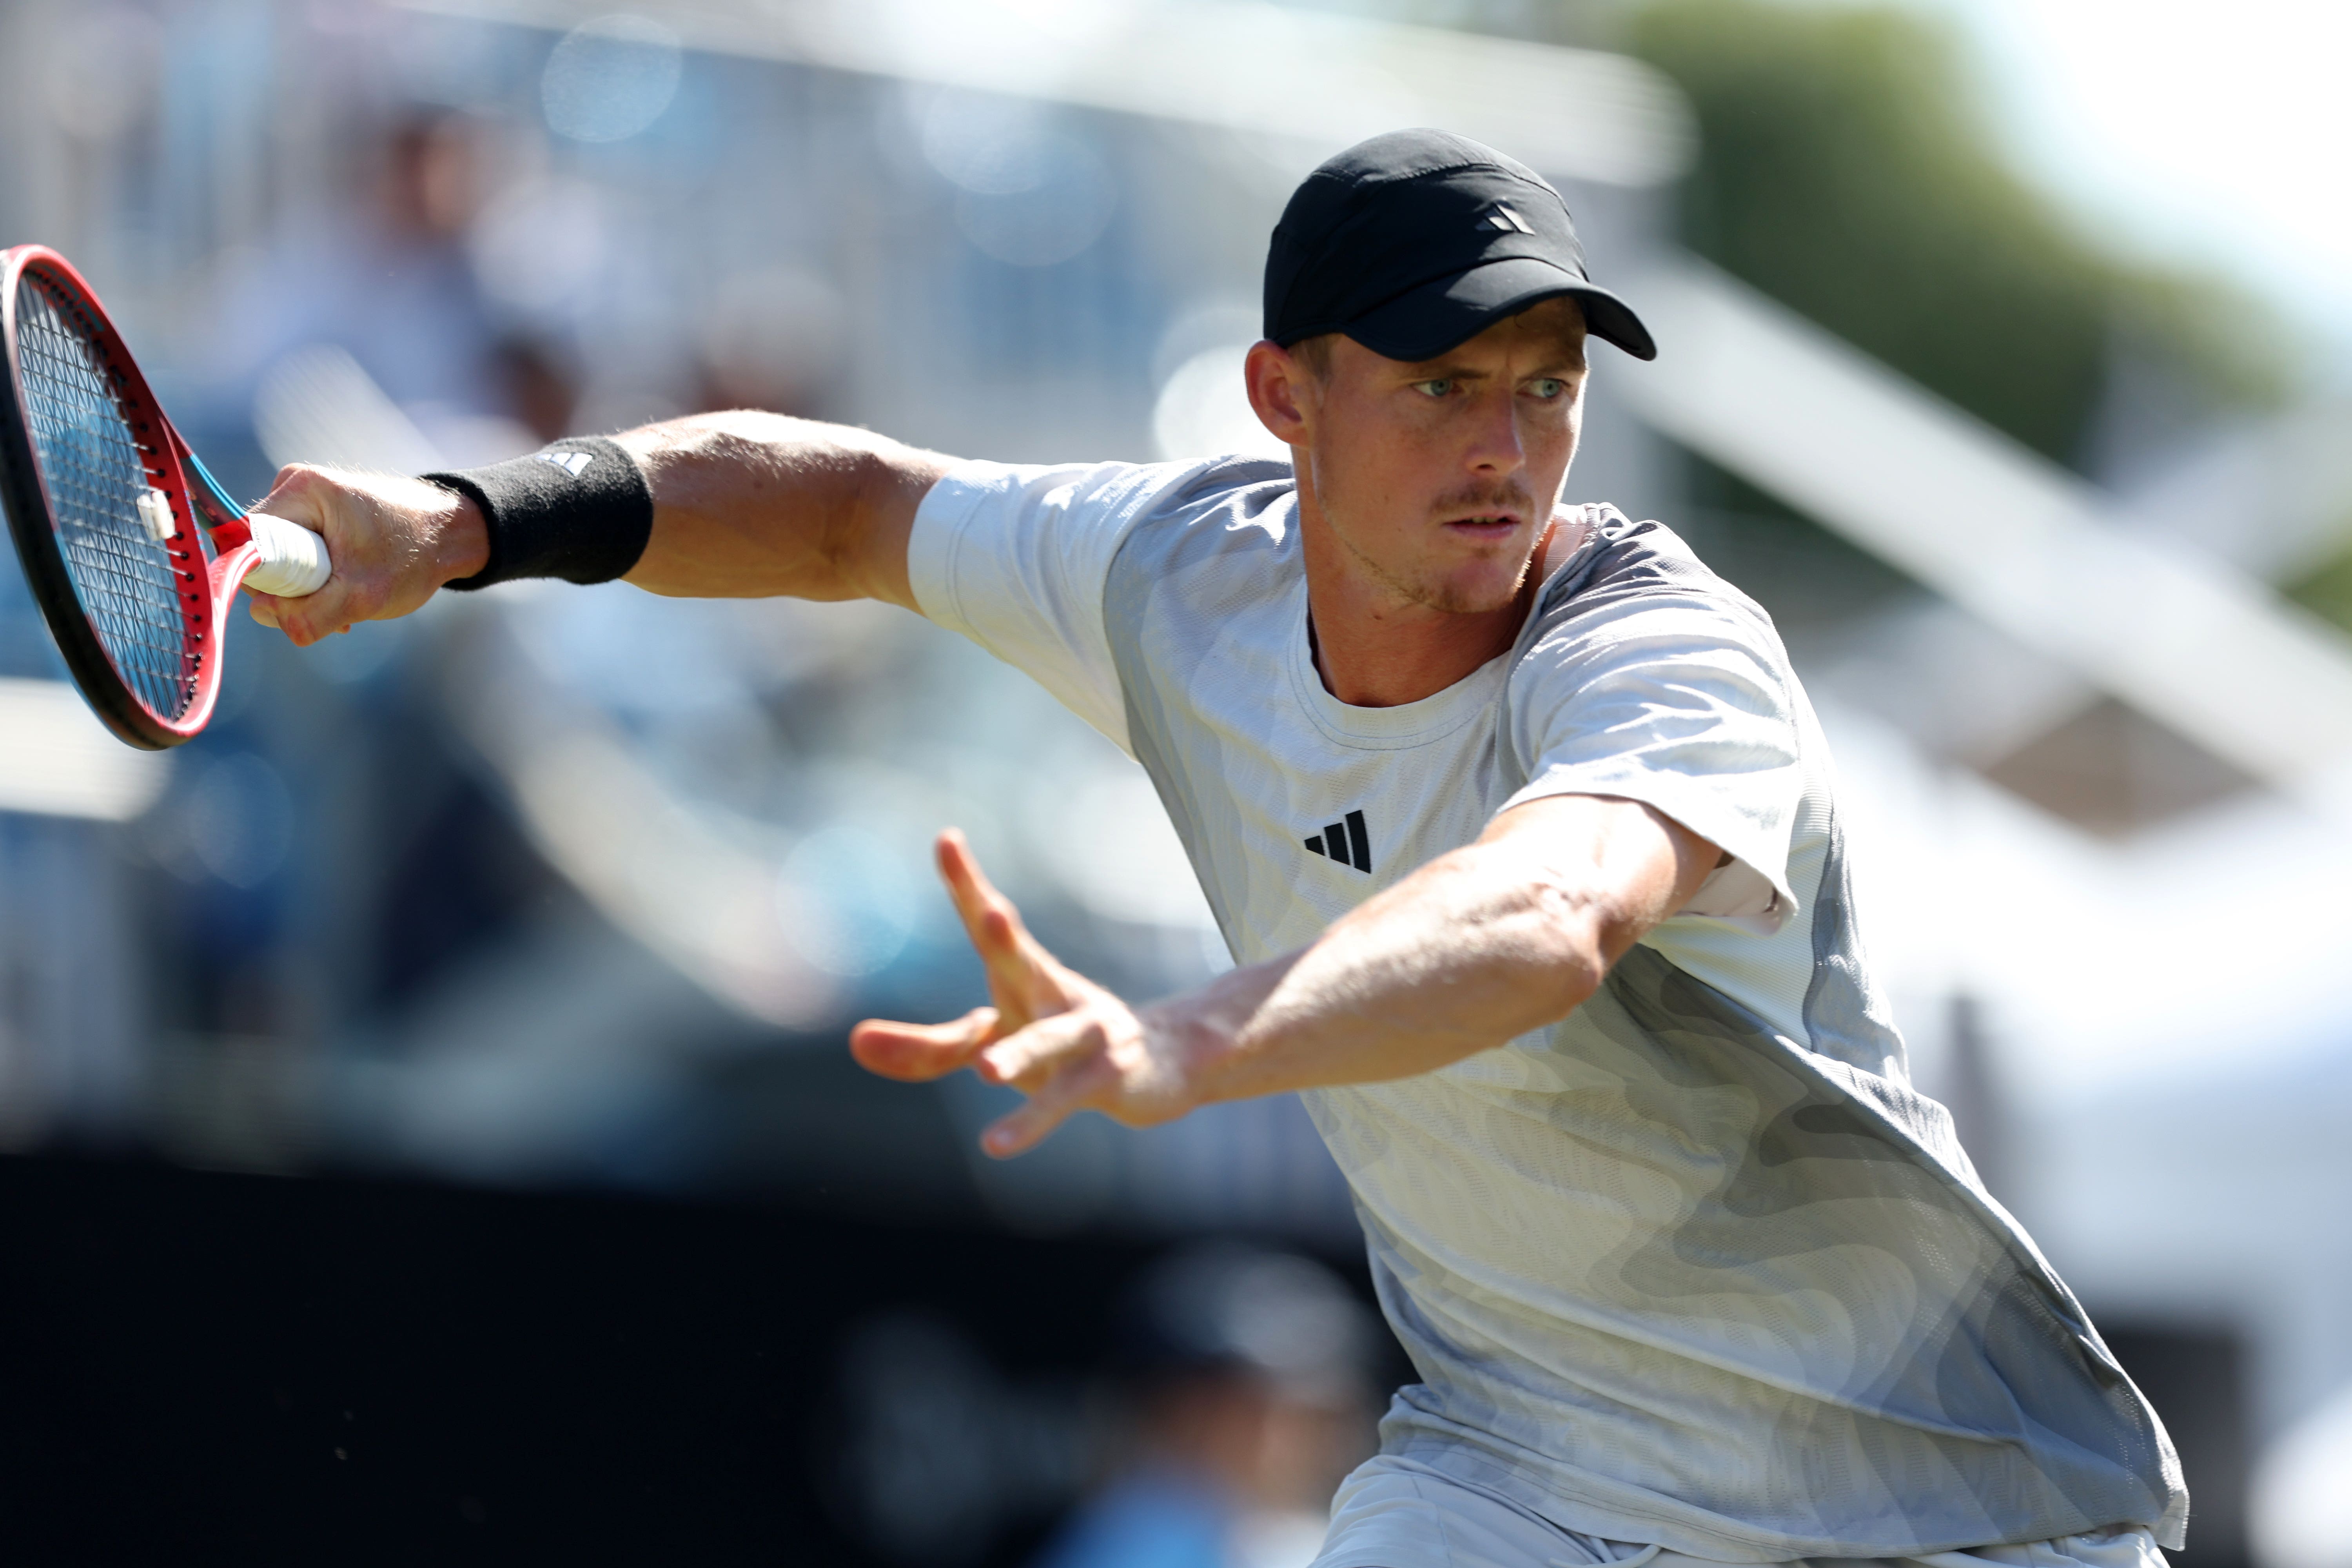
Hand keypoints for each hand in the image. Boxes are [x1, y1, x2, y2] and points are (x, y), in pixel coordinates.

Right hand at [240, 464, 489, 646]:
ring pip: (280, 560)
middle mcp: (294, 487)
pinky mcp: (315, 517)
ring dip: (308, 591)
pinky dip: (319, 581)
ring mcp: (305, 501)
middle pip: (260, 553)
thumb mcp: (364, 596)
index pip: (244, 542)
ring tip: (348, 600)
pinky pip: (296, 556)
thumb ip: (309, 613)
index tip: (297, 601)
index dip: (260, 581)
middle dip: (290, 590)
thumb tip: (263, 615)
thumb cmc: (414, 556)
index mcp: (300, 489)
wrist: (453, 535)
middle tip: (333, 606)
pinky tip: (348, 592)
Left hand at [849, 829, 1205, 1156]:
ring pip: (1049, 1041)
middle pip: (1024, 961)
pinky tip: (995, 1145)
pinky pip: (1064, 1100)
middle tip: (992, 911)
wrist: (1167, 1060)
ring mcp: (1087, 1032)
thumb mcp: (992, 1040)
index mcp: (1025, 972)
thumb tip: (855, 1043)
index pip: (989, 925)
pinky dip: (1030, 1122)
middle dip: (1006, 938)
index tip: (947, 838)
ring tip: (989, 1071)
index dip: (967, 884)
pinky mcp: (1107, 1076)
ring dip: (1021, 1054)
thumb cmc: (1062, 1043)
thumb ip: (926, 1046)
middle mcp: (1054, 991)